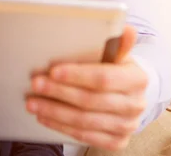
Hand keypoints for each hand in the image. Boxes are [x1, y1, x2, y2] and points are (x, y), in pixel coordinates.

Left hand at [27, 25, 146, 150]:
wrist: (130, 95)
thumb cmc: (117, 70)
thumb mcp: (118, 54)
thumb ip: (118, 43)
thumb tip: (126, 29)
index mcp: (138, 79)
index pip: (104, 78)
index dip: (77, 75)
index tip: (53, 71)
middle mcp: (135, 105)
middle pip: (90, 100)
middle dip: (59, 92)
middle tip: (36, 84)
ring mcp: (126, 126)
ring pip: (84, 121)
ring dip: (54, 111)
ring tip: (33, 102)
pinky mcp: (116, 142)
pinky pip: (84, 136)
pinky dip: (61, 126)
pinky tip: (45, 116)